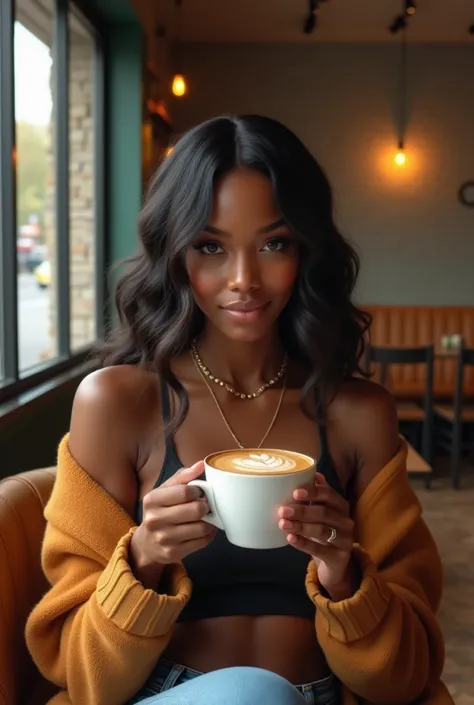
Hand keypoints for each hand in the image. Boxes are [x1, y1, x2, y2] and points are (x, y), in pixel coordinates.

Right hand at [131, 461, 216, 581]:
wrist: (147, 543)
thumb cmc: (160, 511)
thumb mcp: (164, 491)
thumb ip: (182, 476)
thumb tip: (201, 464)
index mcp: (152, 500)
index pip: (185, 492)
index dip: (198, 491)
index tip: (198, 493)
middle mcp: (154, 520)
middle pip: (195, 510)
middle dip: (205, 506)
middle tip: (204, 506)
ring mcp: (164, 539)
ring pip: (202, 527)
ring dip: (209, 521)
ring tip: (206, 517)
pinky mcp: (173, 553)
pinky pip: (203, 541)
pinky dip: (209, 534)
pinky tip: (205, 529)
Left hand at [278, 473, 355, 600]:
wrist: (336, 563)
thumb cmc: (325, 531)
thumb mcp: (323, 512)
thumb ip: (319, 494)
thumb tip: (314, 473)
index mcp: (341, 506)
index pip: (329, 495)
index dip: (313, 492)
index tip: (294, 492)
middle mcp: (346, 521)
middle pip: (324, 513)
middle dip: (302, 510)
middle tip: (282, 510)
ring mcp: (345, 540)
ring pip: (322, 531)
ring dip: (300, 526)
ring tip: (282, 524)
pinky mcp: (339, 557)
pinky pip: (319, 550)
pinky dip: (303, 543)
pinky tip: (290, 539)